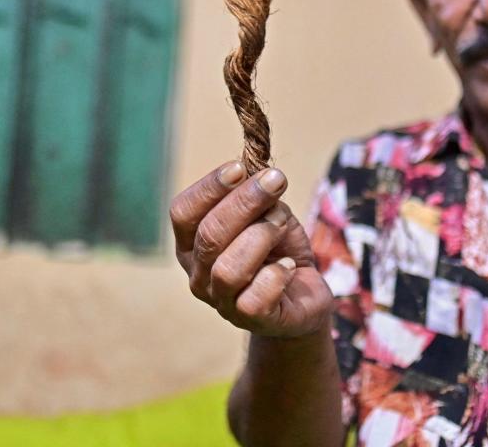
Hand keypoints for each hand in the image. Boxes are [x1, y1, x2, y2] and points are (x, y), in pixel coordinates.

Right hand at [170, 161, 332, 337]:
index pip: (183, 212)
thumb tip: (261, 178)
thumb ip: (260, 199)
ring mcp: (221, 302)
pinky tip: (289, 265)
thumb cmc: (278, 249)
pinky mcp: (250, 320)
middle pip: (209, 234)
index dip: (208, 188)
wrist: (304, 296)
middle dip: (245, 201)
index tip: (239, 168)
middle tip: (276, 180)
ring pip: (228, 268)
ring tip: (281, 224)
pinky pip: (257, 296)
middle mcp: (198, 274)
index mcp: (191, 244)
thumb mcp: (269, 215)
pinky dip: (277, 274)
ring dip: (261, 236)